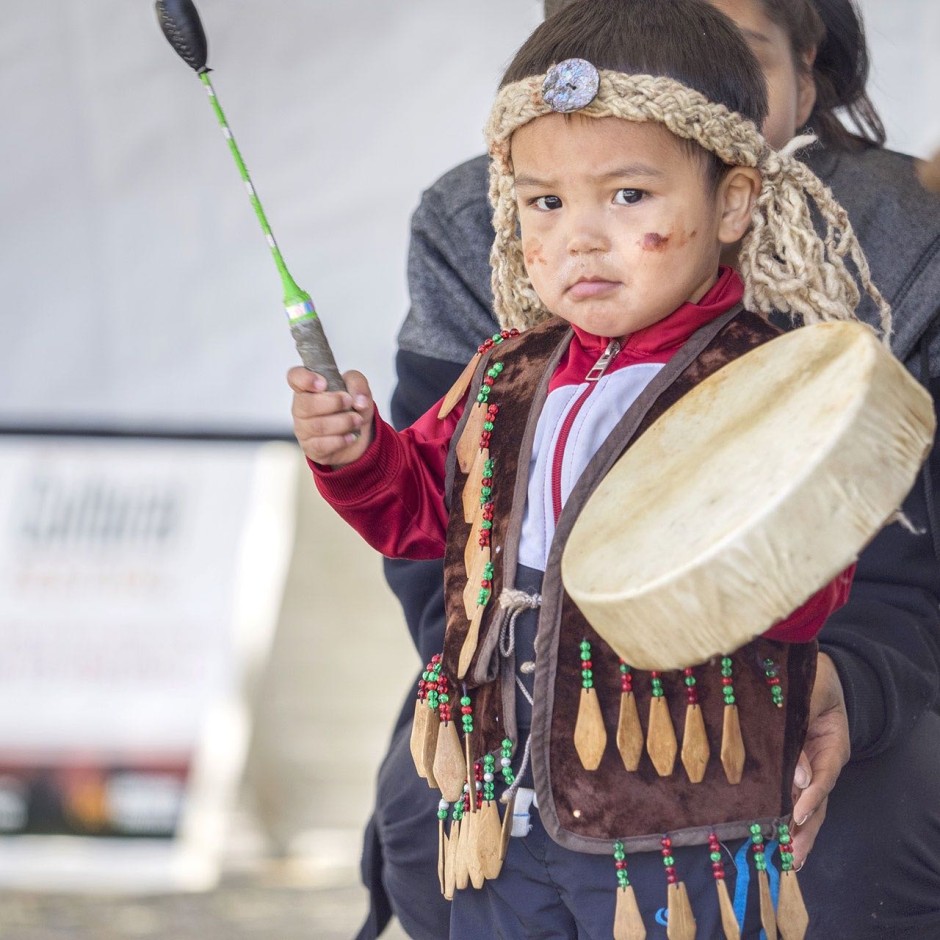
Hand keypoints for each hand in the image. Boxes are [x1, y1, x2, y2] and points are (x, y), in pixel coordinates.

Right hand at [288, 366, 374, 466]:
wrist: (358, 435)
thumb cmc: (351, 407)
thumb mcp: (358, 389)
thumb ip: (358, 384)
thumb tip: (359, 401)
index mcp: (309, 388)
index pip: (295, 377)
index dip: (305, 379)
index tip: (323, 384)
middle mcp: (301, 407)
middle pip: (306, 404)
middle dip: (333, 402)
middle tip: (349, 402)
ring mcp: (304, 429)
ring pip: (317, 426)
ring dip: (342, 422)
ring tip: (357, 420)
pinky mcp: (311, 447)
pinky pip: (322, 445)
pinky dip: (340, 440)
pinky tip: (351, 436)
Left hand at [789, 652, 849, 867]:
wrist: (813, 670)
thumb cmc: (813, 679)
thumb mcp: (810, 696)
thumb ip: (802, 727)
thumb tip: (798, 776)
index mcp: (833, 744)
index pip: (824, 775)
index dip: (812, 796)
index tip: (796, 814)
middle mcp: (824, 760)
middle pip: (817, 800)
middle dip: (806, 830)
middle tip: (793, 856)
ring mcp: (811, 765)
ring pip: (806, 804)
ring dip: (796, 831)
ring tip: (787, 860)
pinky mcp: (795, 764)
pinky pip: (792, 792)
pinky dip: (785, 814)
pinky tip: (777, 838)